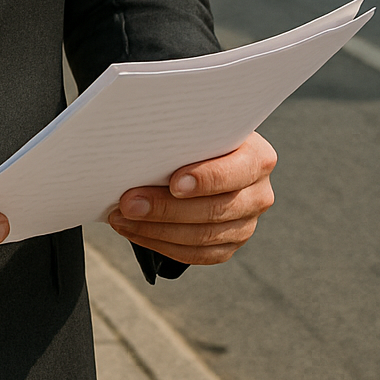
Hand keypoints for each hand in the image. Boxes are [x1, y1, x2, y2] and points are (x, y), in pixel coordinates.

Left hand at [108, 131, 276, 264]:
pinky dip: (161, 244)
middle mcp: (258, 193)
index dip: (205, 180)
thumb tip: (142, 140)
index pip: (234, 172)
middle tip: (128, 203)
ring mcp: (246, 223)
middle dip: (165, 208)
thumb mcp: (198, 125)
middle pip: (213, 210)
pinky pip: (196, 254)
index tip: (174, 183)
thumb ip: (184, 133)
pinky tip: (134, 231)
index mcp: (258, 157)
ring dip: (155, 229)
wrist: (207, 152)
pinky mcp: (229, 244)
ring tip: (121, 217)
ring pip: (202, 236)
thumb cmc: (197, 133)